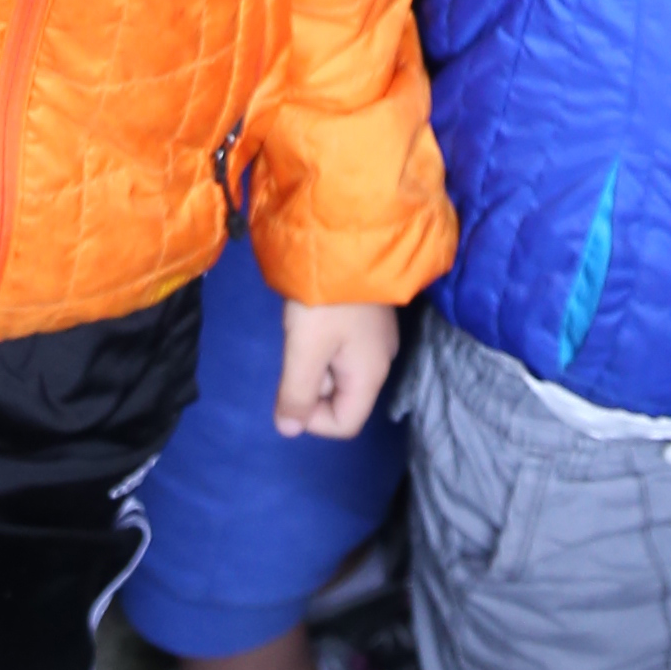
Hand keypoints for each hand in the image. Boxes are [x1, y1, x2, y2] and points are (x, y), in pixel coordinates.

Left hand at [273, 298, 399, 440]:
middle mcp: (381, 361)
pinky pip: (342, 346)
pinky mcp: (367, 317)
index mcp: (370, 376)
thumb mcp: (304, 350)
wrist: (346, 238)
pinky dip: (322, 341)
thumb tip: (289, 431)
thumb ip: (296, 395)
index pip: (344, 424)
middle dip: (313, 383)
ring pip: (338, 369)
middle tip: (298, 349)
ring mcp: (376, 337)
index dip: (313, 419)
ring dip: (315, 359)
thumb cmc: (326, 300)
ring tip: (304, 327)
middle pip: (341, 397)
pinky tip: (314, 317)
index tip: (292, 387)